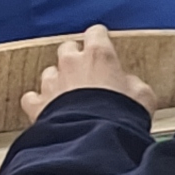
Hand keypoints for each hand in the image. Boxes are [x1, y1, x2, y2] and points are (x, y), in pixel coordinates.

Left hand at [21, 27, 157, 122]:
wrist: (95, 140)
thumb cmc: (121, 118)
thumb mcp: (143, 96)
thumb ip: (133, 83)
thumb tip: (129, 84)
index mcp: (98, 56)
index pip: (96, 33)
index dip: (100, 39)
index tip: (103, 44)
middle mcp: (71, 63)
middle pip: (68, 49)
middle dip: (76, 58)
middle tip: (87, 74)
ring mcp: (52, 83)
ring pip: (50, 73)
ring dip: (58, 81)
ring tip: (69, 97)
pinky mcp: (37, 104)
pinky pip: (32, 98)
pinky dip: (38, 102)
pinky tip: (46, 109)